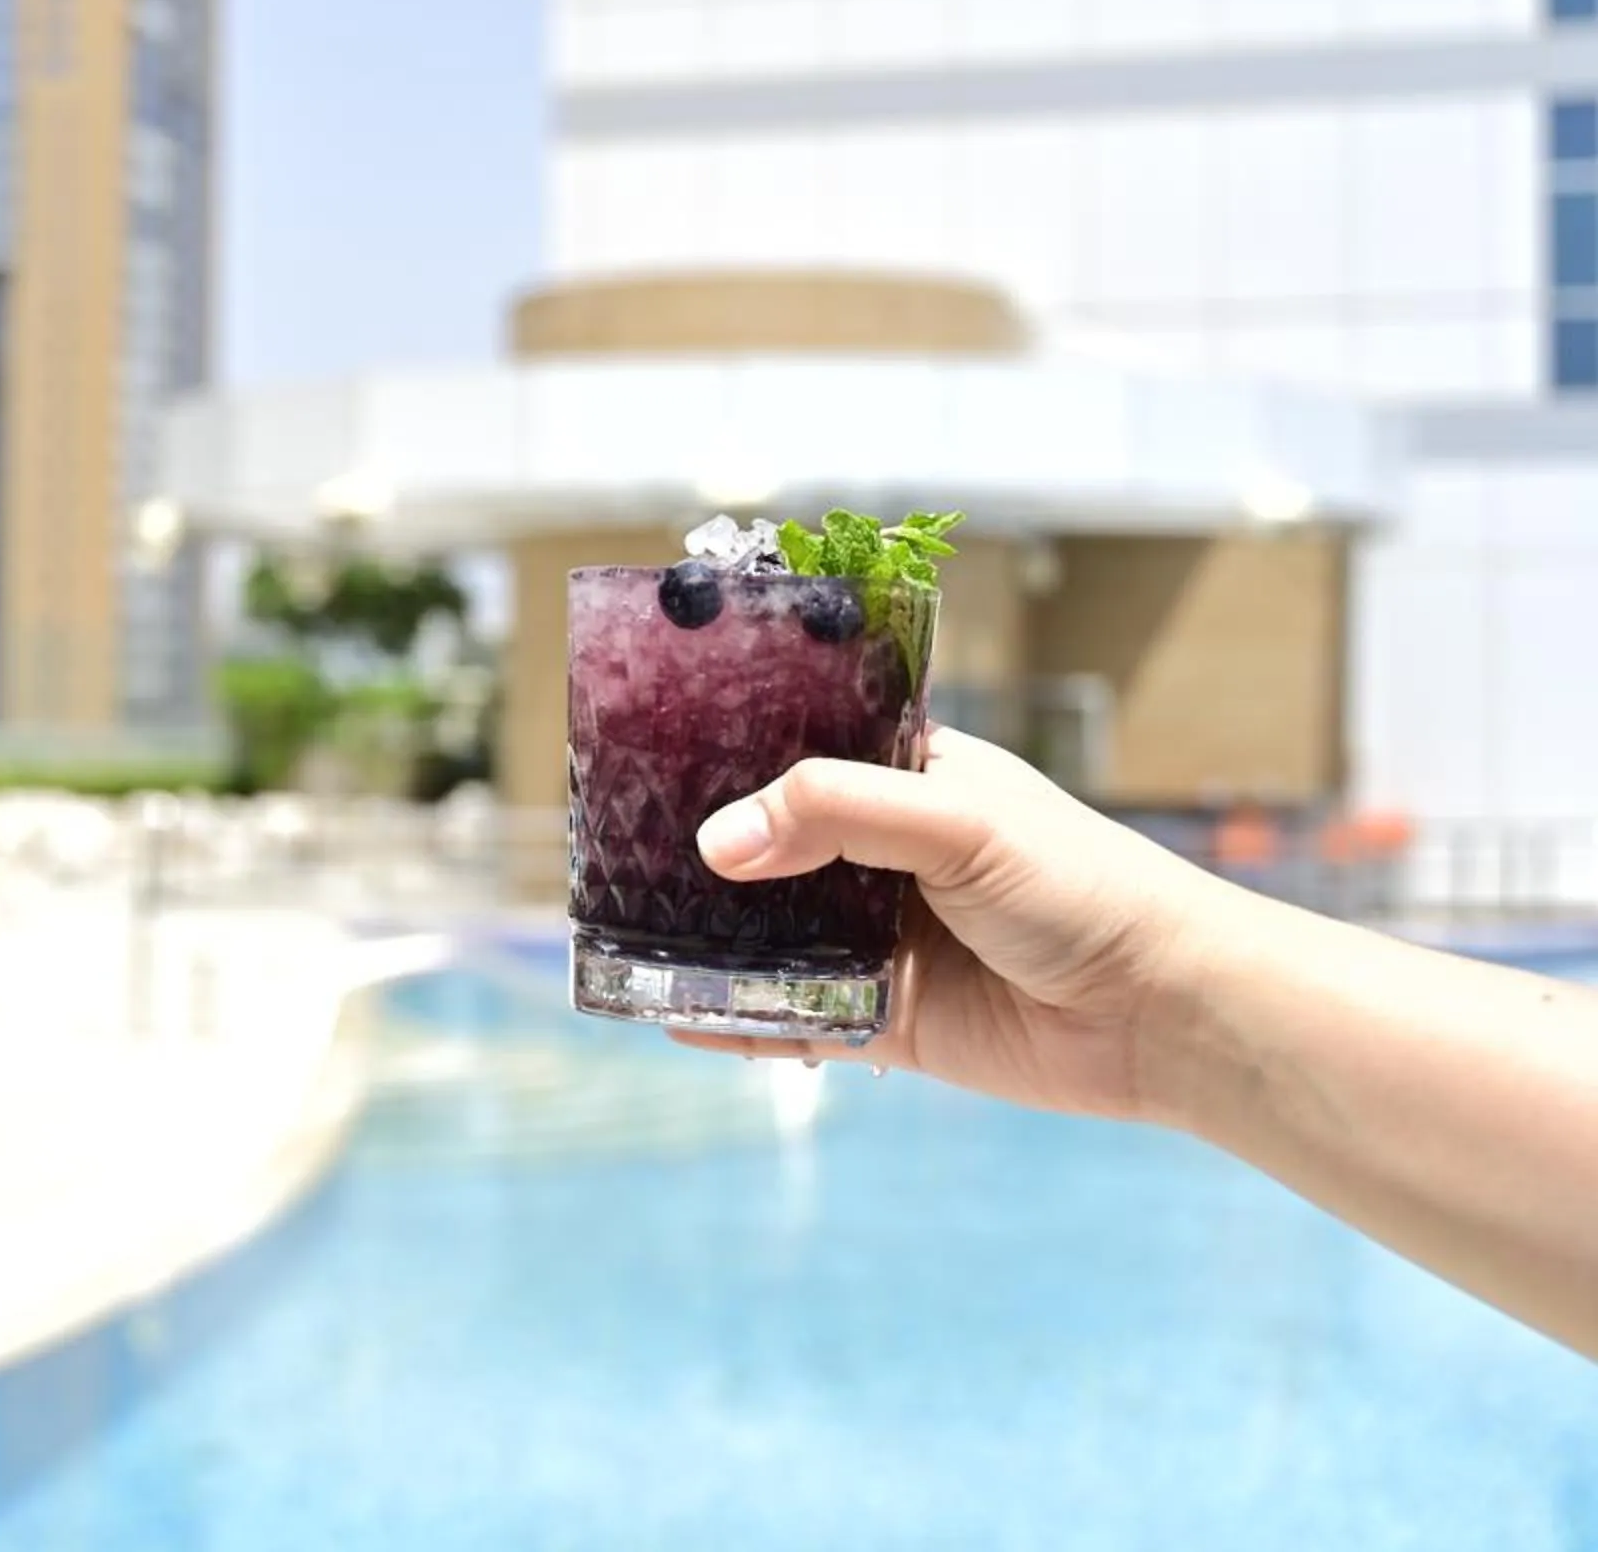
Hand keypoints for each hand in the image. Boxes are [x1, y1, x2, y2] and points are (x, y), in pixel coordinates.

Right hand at [680, 729, 1249, 1120]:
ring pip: (773, 938)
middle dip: (700, 858)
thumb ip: (834, 815)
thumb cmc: (1084, 887)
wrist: (1168, 1012)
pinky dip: (739, 1023)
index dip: (726, 755)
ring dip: (710, 944)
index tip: (641, 758)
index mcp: (908, 779)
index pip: (797, 750)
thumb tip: (716, 845)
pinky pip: (796, 1020)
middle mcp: (885, 856)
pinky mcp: (890, 1021)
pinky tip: (676, 1022)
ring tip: (625, 944)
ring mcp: (885, 940)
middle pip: (770, 849)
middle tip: (605, 860)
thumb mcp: (955, 822)